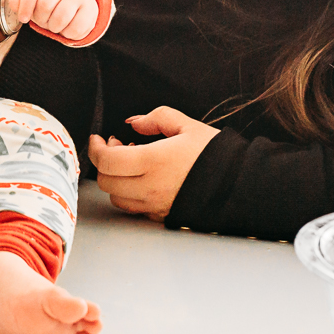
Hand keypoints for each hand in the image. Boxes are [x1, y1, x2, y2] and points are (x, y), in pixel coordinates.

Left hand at [13, 0, 98, 42]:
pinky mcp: (90, 9)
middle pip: (44, 6)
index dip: (25, 5)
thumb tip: (13, 3)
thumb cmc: (53, 2)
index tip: (23, 19)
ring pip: (59, 18)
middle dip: (41, 20)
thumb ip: (22, 1)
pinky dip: (67, 34)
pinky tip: (67, 28)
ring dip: (53, 28)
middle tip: (45, 21)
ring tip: (55, 25)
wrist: (81, 2)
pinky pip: (74, 28)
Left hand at [86, 107, 219, 221]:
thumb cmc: (215, 155)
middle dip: (104, 163)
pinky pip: (134, 207)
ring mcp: (154, 204)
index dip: (95, 148)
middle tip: (115, 147)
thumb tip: (134, 122)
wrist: (238, 185)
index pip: (106, 160)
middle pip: (106, 181)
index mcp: (153, 161)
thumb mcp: (187, 126)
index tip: (98, 139)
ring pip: (117, 198)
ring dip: (116, 180)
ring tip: (131, 163)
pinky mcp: (161, 215)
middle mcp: (149, 186)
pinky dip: (130, 193)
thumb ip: (156, 118)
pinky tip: (143, 178)